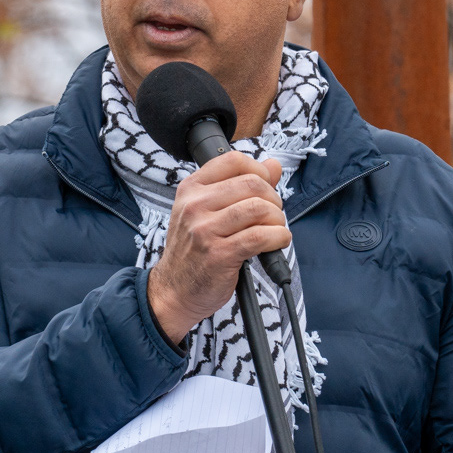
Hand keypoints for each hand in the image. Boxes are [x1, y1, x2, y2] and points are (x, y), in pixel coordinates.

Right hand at [148, 153, 288, 342]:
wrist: (173, 290)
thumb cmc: (193, 251)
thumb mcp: (206, 211)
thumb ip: (240, 185)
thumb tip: (274, 165)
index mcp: (191, 189)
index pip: (233, 161)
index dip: (260, 170)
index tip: (266, 186)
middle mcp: (195, 205)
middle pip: (252, 184)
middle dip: (273, 199)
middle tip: (273, 214)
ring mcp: (205, 230)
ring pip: (259, 208)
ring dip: (278, 219)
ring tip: (275, 229)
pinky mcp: (219, 254)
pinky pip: (260, 236)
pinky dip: (278, 237)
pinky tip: (277, 241)